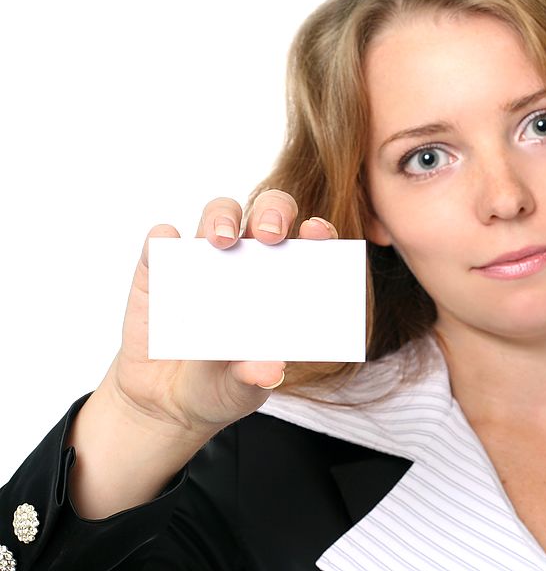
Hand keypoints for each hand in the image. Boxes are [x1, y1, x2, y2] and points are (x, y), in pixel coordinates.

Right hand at [104, 190, 337, 440]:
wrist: (166, 403)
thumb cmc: (220, 387)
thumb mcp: (242, 389)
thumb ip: (254, 377)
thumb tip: (271, 371)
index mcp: (281, 283)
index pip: (309, 245)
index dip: (318, 232)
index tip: (317, 232)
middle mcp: (247, 261)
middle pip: (267, 214)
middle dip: (273, 212)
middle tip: (271, 235)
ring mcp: (203, 260)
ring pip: (219, 213)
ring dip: (222, 216)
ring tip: (222, 241)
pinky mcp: (159, 268)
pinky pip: (161, 239)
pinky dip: (164, 236)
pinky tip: (168, 243)